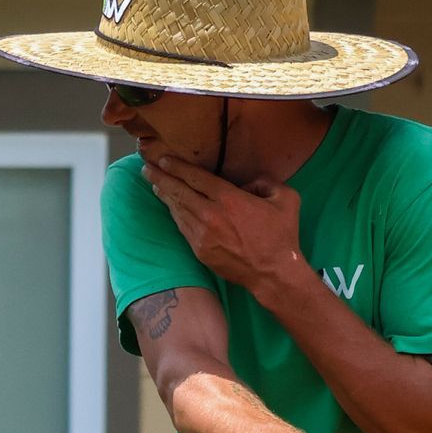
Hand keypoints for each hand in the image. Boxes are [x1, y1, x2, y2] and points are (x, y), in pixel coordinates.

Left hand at [140, 145, 301, 298]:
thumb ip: (265, 182)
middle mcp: (211, 215)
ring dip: (164, 195)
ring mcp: (202, 235)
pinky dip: (174, 214)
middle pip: (179, 191)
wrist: (273, 273)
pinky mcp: (199, 250)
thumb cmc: (281, 235)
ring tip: (154, 183)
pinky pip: (182, 227)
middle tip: (146, 167)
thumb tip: (248, 183)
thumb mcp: (285, 199)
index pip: (196, 177)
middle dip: (161, 177)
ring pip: (178, 210)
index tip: (164, 159)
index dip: (178, 167)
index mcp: (230, 199)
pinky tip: (170, 206)